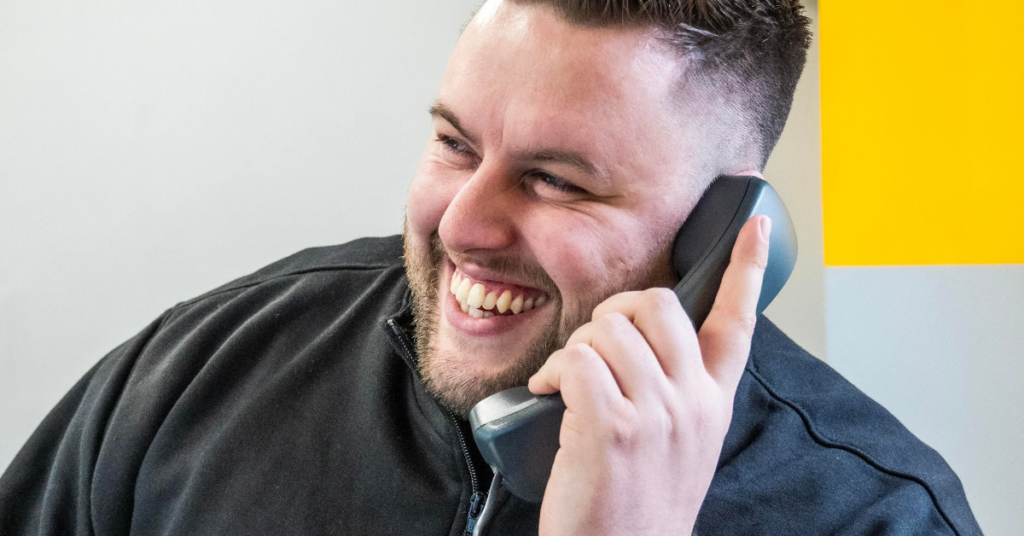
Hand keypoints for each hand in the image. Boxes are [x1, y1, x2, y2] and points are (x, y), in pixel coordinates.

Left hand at [528, 215, 770, 534]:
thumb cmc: (637, 503)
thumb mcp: (680, 444)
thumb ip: (677, 391)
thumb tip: (642, 342)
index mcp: (713, 402)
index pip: (737, 322)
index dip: (747, 269)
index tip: (757, 227)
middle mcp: (694, 402)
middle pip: (658, 305)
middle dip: (615, 311)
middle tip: (594, 346)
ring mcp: (657, 413)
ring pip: (610, 329)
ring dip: (577, 346)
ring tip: (568, 383)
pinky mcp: (613, 426)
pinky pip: (577, 360)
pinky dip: (553, 370)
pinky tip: (550, 394)